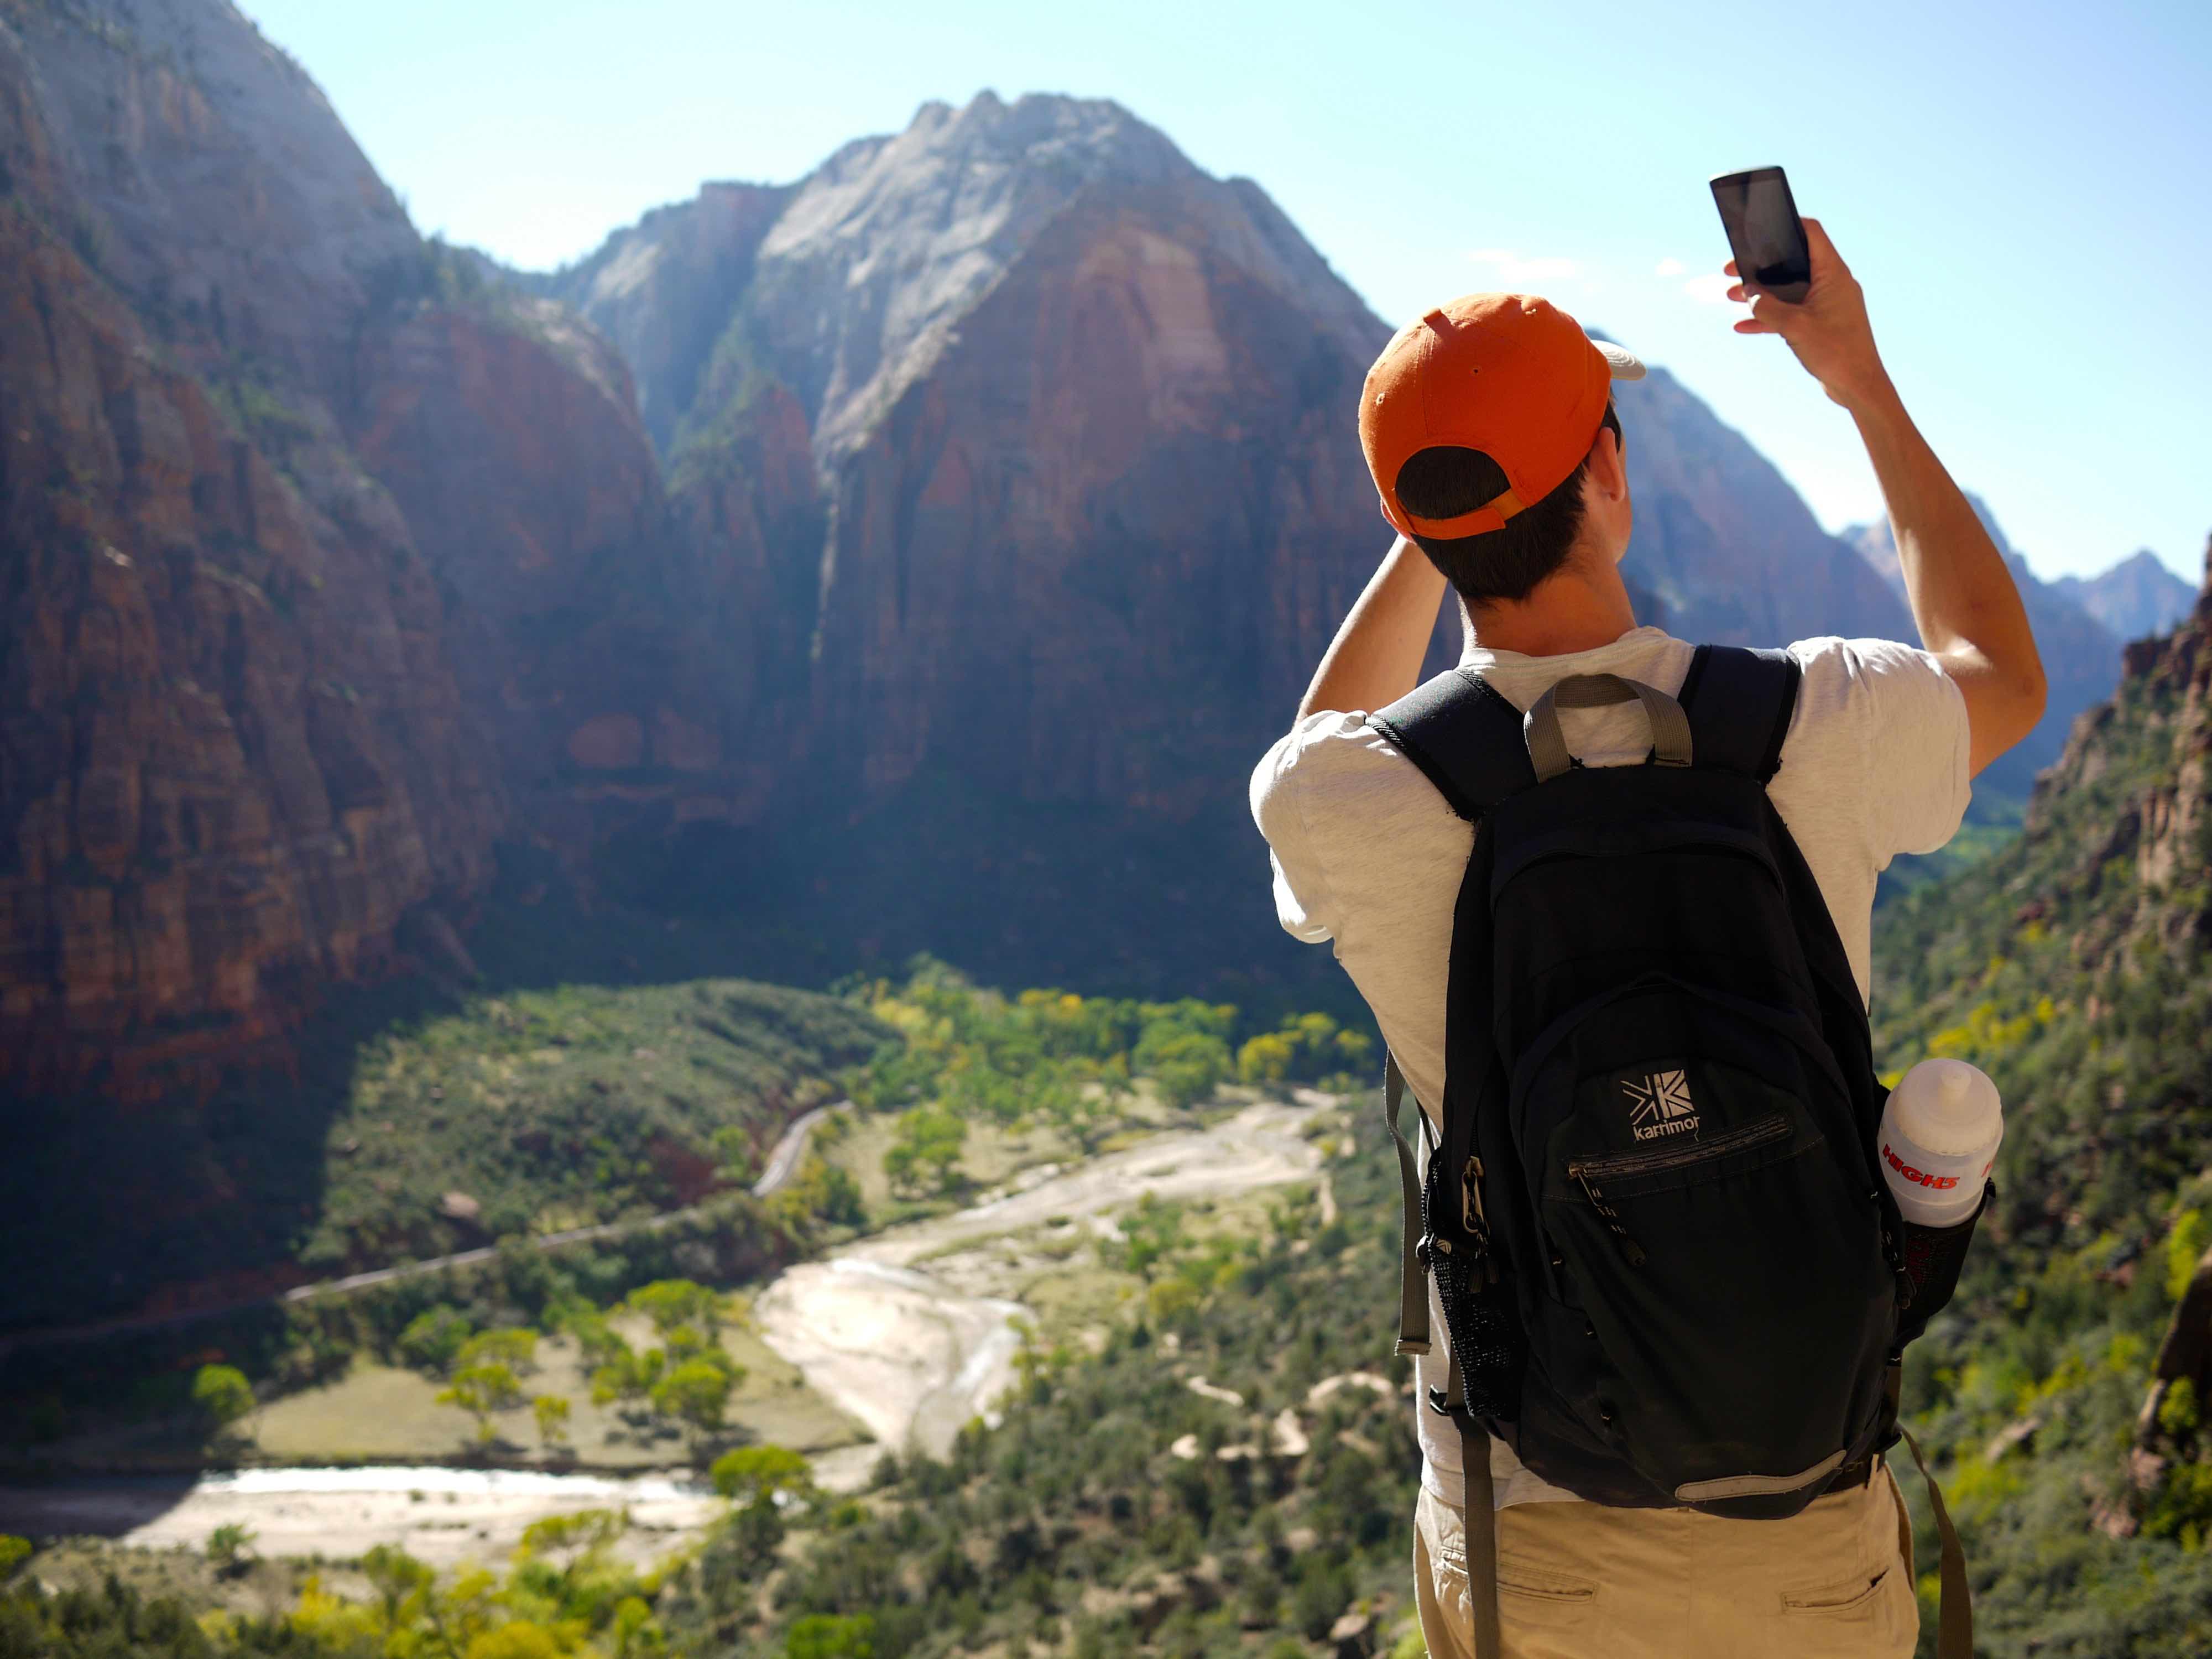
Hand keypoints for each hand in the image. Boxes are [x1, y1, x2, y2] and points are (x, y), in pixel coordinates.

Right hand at [1725, 217, 1893, 411]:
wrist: (1858, 385)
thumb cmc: (1835, 351)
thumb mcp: (1793, 326)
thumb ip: (1767, 308)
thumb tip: (1749, 294)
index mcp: (1832, 273)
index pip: (1811, 234)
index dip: (1787, 224)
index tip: (1762, 227)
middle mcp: (1831, 284)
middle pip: (1791, 263)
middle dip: (1760, 267)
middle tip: (1732, 270)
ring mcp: (1826, 304)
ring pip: (1787, 290)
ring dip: (1760, 293)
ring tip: (1730, 296)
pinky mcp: (1820, 324)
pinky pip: (1790, 313)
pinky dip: (1769, 317)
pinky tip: (1743, 326)